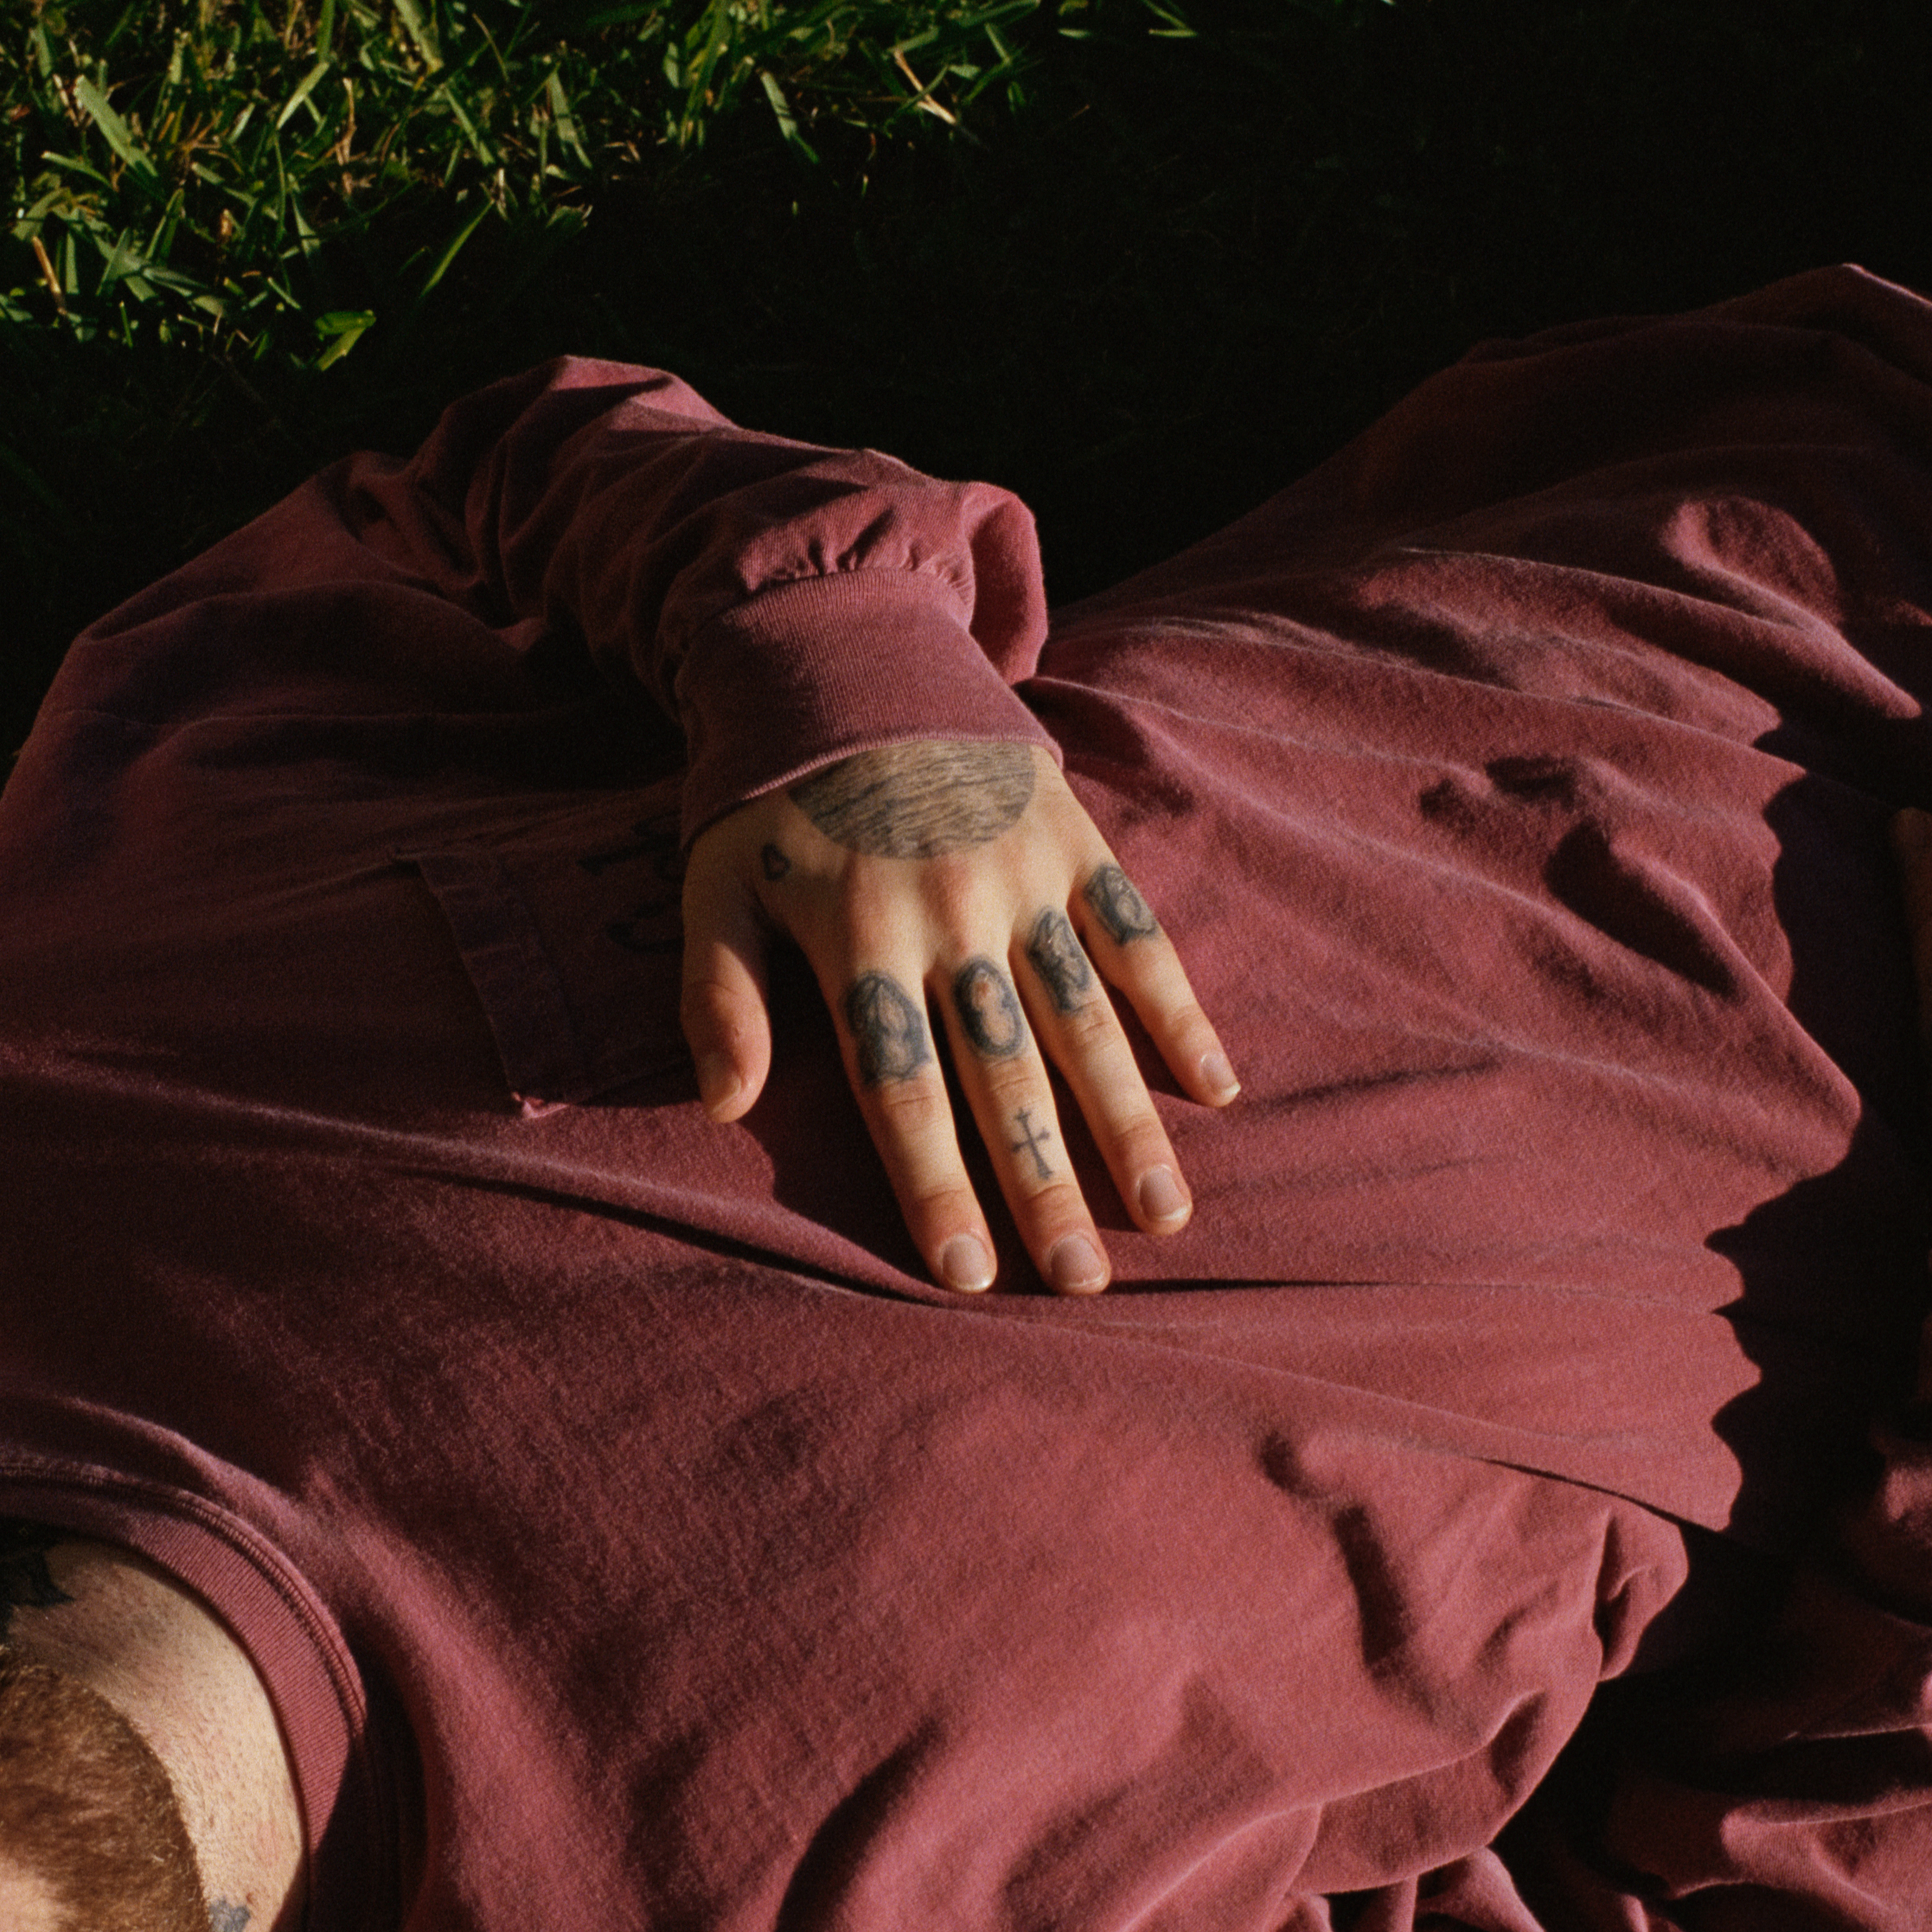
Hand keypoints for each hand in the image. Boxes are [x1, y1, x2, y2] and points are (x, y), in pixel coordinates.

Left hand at [682, 737, 1238, 1293]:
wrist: (847, 648)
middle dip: (1044, 1184)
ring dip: (1125, 1122)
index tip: (970, 1273)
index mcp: (856, 936)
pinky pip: (1137, 936)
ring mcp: (1020, 877)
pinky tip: (1214, 1089)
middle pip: (1003, 1073)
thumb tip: (722, 1108)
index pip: (900, 1086)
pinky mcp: (1072, 840)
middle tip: (1083, 1282)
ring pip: (1082, 1019)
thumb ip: (719, 995)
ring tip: (1164, 1214)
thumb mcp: (716, 883)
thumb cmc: (772, 793)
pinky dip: (1179, 1012)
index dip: (935, 1183)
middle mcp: (948, 915)